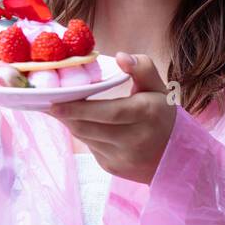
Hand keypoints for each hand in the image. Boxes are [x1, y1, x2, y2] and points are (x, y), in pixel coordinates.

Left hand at [47, 52, 177, 184]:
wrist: (176, 158)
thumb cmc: (162, 115)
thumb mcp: (159, 88)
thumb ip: (142, 68)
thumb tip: (120, 56)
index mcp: (147, 114)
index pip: (109, 112)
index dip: (79, 109)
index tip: (55, 103)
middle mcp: (135, 139)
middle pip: (89, 127)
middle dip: (66, 115)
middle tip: (48, 101)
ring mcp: (122, 157)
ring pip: (85, 137)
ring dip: (71, 122)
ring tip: (58, 108)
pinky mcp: (112, 167)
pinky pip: (89, 146)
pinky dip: (82, 133)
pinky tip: (78, 122)